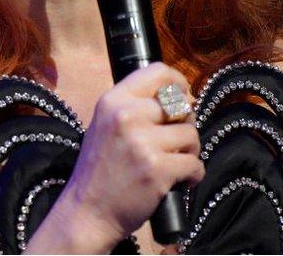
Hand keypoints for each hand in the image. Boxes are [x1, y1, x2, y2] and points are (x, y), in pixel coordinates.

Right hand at [57, 62, 203, 246]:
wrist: (87, 211)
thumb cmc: (100, 168)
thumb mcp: (107, 124)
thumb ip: (137, 107)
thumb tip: (186, 98)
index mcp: (113, 100)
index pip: (158, 71)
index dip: (178, 83)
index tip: (182, 98)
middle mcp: (127, 115)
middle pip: (181, 105)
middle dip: (185, 124)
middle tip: (173, 143)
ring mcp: (142, 142)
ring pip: (191, 134)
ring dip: (189, 151)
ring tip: (173, 163)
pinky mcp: (157, 169)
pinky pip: (195, 164)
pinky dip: (192, 175)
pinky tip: (179, 181)